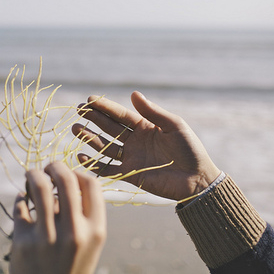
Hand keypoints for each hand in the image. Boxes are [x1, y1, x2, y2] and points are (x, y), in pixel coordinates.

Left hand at [9, 161, 105, 273]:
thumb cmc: (70, 268)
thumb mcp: (89, 246)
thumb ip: (84, 215)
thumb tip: (68, 178)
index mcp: (96, 231)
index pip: (92, 184)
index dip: (79, 172)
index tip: (70, 174)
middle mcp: (74, 232)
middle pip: (65, 178)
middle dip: (55, 165)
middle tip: (48, 167)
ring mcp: (47, 237)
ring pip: (39, 186)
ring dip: (33, 174)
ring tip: (31, 175)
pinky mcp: (23, 241)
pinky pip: (20, 205)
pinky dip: (20, 198)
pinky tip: (22, 202)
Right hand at [72, 91, 220, 200]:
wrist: (197, 179)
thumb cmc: (190, 149)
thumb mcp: (174, 126)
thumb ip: (153, 112)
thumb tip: (134, 94)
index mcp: (144, 126)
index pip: (120, 114)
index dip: (105, 107)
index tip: (90, 99)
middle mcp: (134, 140)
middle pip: (109, 128)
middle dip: (93, 118)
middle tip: (78, 110)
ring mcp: (131, 157)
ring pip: (105, 146)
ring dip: (90, 138)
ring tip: (76, 129)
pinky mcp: (130, 174)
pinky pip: (108, 169)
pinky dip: (94, 163)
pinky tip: (81, 155)